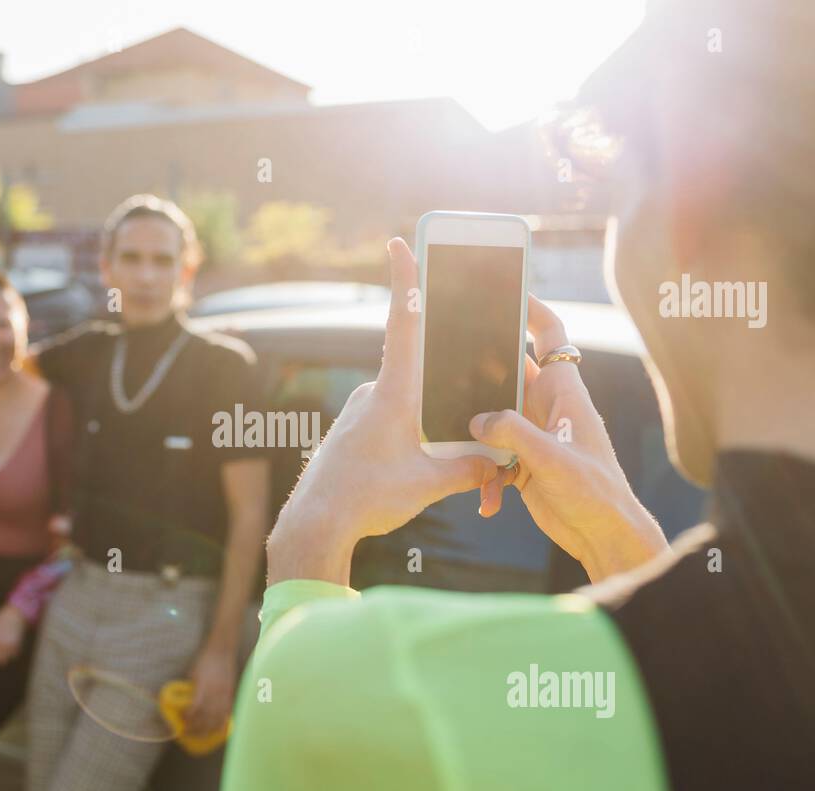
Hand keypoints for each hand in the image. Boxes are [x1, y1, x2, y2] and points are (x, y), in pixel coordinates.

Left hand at [183, 641, 237, 736]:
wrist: (222, 651)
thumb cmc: (204, 660)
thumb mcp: (193, 673)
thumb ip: (191, 689)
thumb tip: (182, 702)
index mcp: (204, 686)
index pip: (195, 707)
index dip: (188, 717)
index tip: (182, 721)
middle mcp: (215, 692)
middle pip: (206, 717)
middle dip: (196, 728)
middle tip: (187, 733)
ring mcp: (225, 694)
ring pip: (218, 718)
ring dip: (208, 729)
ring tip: (200, 735)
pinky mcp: (231, 694)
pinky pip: (227, 713)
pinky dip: (222, 723)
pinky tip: (217, 729)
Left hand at [267, 238, 495, 583]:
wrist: (315, 523)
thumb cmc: (366, 499)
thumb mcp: (428, 486)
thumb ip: (469, 470)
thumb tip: (499, 464)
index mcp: (394, 393)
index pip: (404, 325)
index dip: (405, 282)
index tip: (398, 243)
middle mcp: (374, 393)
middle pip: (421, 372)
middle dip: (444, 389)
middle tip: (452, 410)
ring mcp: (360, 410)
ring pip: (409, 404)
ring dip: (426, 426)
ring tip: (421, 466)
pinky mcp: (354, 429)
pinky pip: (391, 422)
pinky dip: (408, 437)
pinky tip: (407, 468)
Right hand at [470, 296, 667, 579]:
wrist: (604, 536)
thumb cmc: (595, 492)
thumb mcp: (553, 459)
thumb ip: (514, 434)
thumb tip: (477, 420)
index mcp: (564, 393)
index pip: (550, 336)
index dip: (530, 309)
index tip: (504, 291)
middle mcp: (547, 408)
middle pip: (508, 373)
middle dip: (480, 370)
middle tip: (445, 361)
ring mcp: (534, 435)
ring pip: (493, 418)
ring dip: (476, 435)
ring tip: (458, 445)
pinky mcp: (524, 463)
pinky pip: (493, 457)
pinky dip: (486, 476)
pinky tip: (488, 501)